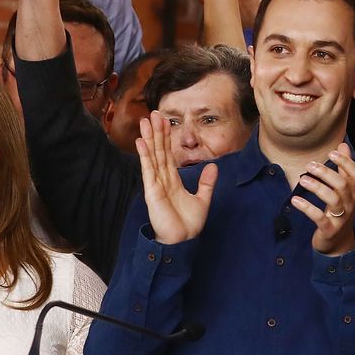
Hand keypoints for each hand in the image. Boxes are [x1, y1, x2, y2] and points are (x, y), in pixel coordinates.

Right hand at [135, 112, 215, 243]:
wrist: (183, 241)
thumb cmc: (188, 224)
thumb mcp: (203, 199)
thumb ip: (207, 183)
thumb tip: (213, 166)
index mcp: (173, 180)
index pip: (168, 154)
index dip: (166, 137)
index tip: (165, 121)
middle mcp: (162, 179)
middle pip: (159, 151)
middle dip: (157, 132)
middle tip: (154, 113)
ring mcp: (156, 184)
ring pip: (153, 156)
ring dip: (149, 138)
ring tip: (145, 121)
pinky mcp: (152, 192)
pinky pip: (148, 171)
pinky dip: (145, 156)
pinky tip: (141, 143)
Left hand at [291, 147, 354, 255]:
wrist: (339, 244)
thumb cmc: (340, 211)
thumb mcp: (344, 191)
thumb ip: (343, 168)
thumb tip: (343, 145)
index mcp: (354, 193)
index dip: (346, 162)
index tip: (332, 152)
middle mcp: (350, 204)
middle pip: (342, 185)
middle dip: (326, 173)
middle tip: (309, 165)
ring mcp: (341, 218)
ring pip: (333, 199)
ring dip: (316, 187)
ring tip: (302, 180)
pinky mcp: (329, 229)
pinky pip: (319, 217)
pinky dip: (307, 207)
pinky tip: (295, 199)